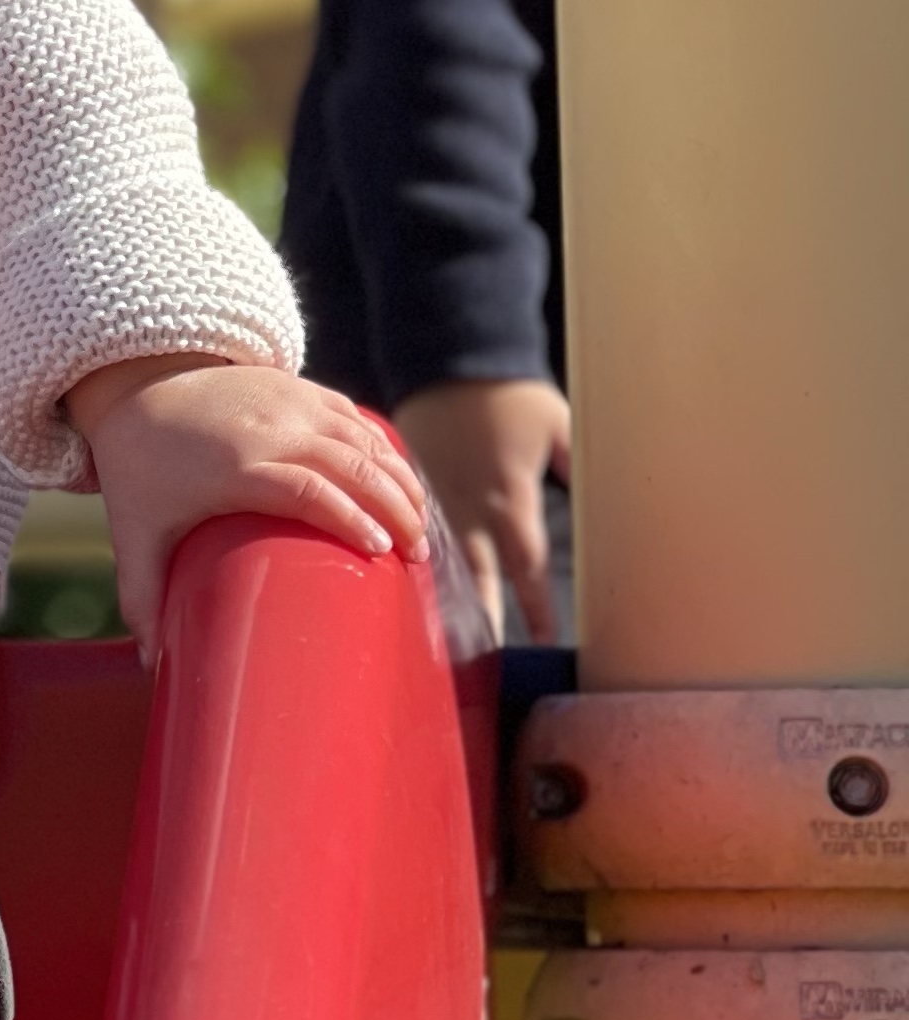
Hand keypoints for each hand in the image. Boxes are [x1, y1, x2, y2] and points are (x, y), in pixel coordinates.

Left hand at [63, 353, 429, 656]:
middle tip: (417, 555)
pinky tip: (402, 483)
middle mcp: (271, 429)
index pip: (308, 489)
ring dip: (400, 481)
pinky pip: (355, 417)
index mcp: (238, 467)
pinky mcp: (299, 389)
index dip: (349, 518)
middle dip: (396, 508)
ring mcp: (289, 403)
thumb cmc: (140, 469)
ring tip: (419, 527)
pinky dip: (386, 449)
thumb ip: (140, 597)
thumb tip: (150, 662)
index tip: (381, 552)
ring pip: (364, 439)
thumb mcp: (134, 533)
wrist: (138, 385)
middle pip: (352, 465)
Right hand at [394, 375, 569, 639]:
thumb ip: (577, 467)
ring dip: (443, 599)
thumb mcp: (558, 426)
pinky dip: (414, 563)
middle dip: (482, 618)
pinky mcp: (408, 488)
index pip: (527, 563)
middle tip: (480, 662)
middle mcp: (469, 505)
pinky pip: (412, 534)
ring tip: (439, 639)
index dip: (535, 605)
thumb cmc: (510, 396)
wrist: (447, 357)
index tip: (544, 639)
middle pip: (477, 575)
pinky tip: (407, 588)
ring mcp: (433, 498)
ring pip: (437, 560)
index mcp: (509, 495)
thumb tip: (611, 500)